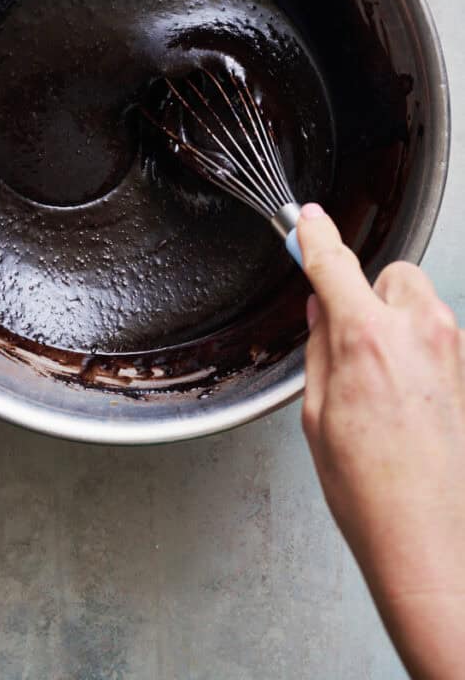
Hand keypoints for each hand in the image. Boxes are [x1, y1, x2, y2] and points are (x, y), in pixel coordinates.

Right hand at [298, 203, 464, 679]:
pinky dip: (413, 343)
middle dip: (365, 290)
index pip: (332, 261)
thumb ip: (320, 346)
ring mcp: (450, 350)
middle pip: (390, 272)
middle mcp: (418, 332)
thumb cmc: (372, 488)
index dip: (314, 235)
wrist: (427, 537)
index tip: (306, 220)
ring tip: (372, 374)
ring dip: (392, 317)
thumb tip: (320, 309)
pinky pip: (434, 332)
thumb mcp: (317, 412)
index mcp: (367, 338)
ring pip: (416, 300)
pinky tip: (397, 391)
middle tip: (344, 328)